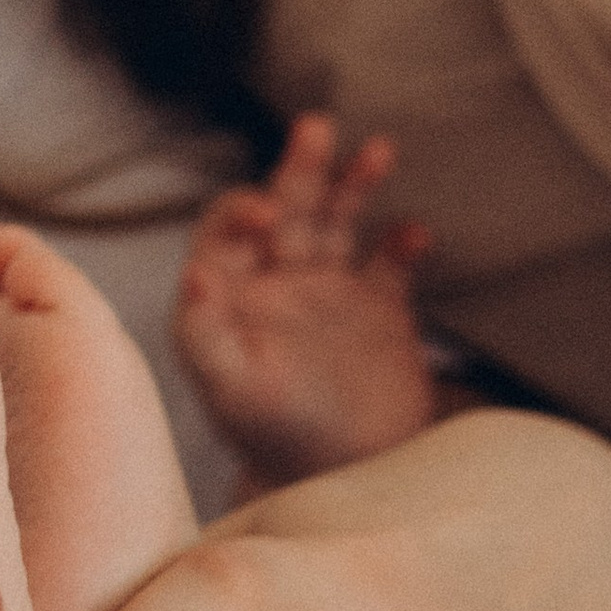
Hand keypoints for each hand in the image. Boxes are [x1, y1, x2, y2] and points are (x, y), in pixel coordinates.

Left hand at [174, 113, 434, 488]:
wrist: (338, 482)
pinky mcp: (381, 312)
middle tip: (314, 128)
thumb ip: (208, 333)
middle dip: (300, 170)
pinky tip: (415, 233)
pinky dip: (404, 245)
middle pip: (286, 207)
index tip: (264, 213)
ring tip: (378, 150)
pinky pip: (393, 265)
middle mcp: (276, 282)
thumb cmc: (268, 438)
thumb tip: (195, 274)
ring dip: (354, 185)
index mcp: (229, 294)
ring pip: (339, 221)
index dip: (241, 213)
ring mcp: (330, 293)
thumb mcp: (230, 389)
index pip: (227, 230)